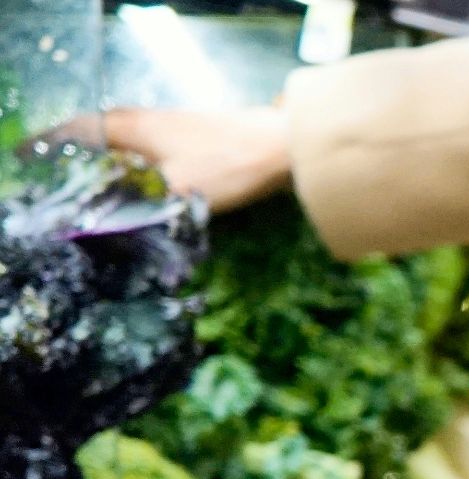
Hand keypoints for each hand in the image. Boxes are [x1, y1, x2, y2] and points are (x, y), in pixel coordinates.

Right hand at [47, 106, 292, 213]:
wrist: (284, 146)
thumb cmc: (229, 166)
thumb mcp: (177, 194)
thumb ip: (140, 208)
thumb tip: (108, 224)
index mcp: (136, 127)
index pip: (81, 129)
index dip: (56, 144)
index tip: (39, 158)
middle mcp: (150, 118)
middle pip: (103, 130)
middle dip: (82, 151)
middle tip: (67, 172)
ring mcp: (175, 123)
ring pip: (130, 137)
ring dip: (113, 155)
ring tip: (100, 180)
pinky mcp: (197, 134)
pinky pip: (154, 144)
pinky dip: (140, 159)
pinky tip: (146, 178)